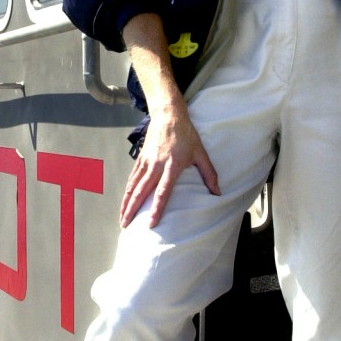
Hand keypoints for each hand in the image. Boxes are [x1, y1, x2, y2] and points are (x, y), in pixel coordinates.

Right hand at [120, 102, 219, 228]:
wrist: (168, 115)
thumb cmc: (186, 134)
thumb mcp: (200, 153)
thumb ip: (209, 174)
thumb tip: (218, 193)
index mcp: (172, 165)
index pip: (163, 191)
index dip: (157, 208)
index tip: (151, 222)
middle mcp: (156, 165)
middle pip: (142, 191)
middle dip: (133, 210)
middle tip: (126, 225)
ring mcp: (146, 161)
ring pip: (133, 185)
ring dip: (126, 202)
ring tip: (122, 217)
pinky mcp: (141, 157)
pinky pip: (132, 176)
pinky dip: (128, 189)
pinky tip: (125, 200)